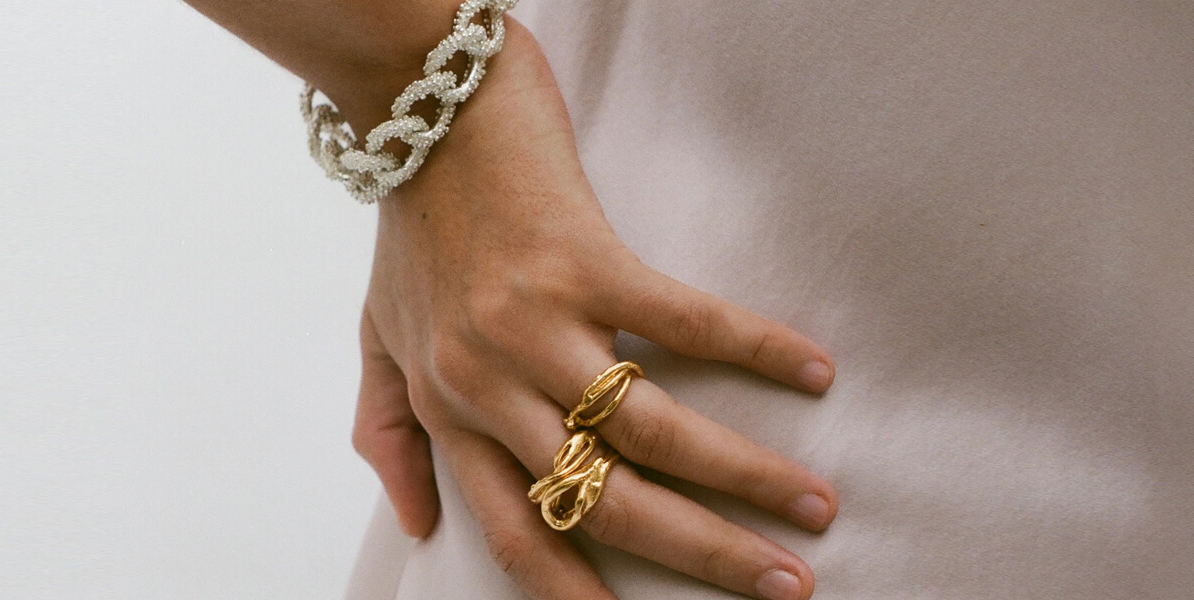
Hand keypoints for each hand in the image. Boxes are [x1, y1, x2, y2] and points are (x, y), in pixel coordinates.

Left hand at [351, 22, 838, 599]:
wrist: (421, 106)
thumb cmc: (409, 226)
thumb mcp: (376, 337)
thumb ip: (387, 432)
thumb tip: (413, 524)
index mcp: (447, 407)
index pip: (517, 529)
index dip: (575, 593)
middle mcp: (489, 380)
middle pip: (606, 500)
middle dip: (703, 554)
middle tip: (783, 588)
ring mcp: (537, 322)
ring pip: (654, 431)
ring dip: (748, 476)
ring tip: (816, 507)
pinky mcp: (584, 257)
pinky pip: (684, 322)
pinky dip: (757, 348)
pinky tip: (815, 372)